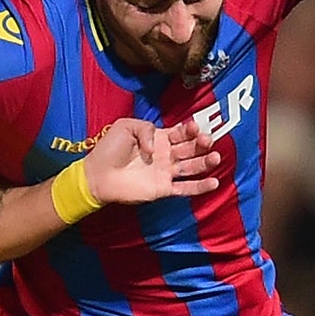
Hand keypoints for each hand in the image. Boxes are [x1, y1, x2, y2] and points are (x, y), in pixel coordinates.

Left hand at [83, 117, 221, 204]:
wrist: (98, 174)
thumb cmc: (109, 149)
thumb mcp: (126, 126)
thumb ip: (146, 129)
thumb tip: (157, 147)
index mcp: (159, 138)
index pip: (182, 133)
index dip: (191, 129)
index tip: (196, 127)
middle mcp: (166, 155)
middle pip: (191, 148)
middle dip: (202, 143)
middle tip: (208, 141)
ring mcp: (166, 172)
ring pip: (192, 167)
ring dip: (206, 162)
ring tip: (216, 158)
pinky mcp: (163, 189)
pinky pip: (185, 188)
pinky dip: (200, 187)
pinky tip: (214, 182)